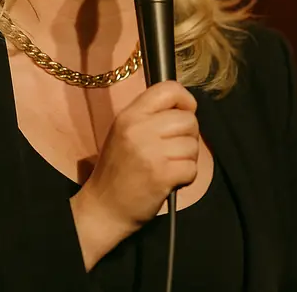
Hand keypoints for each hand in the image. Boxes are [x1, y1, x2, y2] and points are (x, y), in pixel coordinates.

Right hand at [69, 81, 198, 268]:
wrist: (104, 209)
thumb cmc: (118, 171)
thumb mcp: (124, 133)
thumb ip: (150, 116)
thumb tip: (186, 108)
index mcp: (129, 115)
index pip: (168, 88)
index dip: (185, 100)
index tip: (183, 114)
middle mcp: (139, 128)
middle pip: (188, 119)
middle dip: (188, 136)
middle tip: (173, 150)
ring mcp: (151, 152)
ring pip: (193, 144)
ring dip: (187, 159)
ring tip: (168, 166)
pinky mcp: (162, 175)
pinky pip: (192, 168)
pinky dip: (186, 177)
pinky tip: (170, 180)